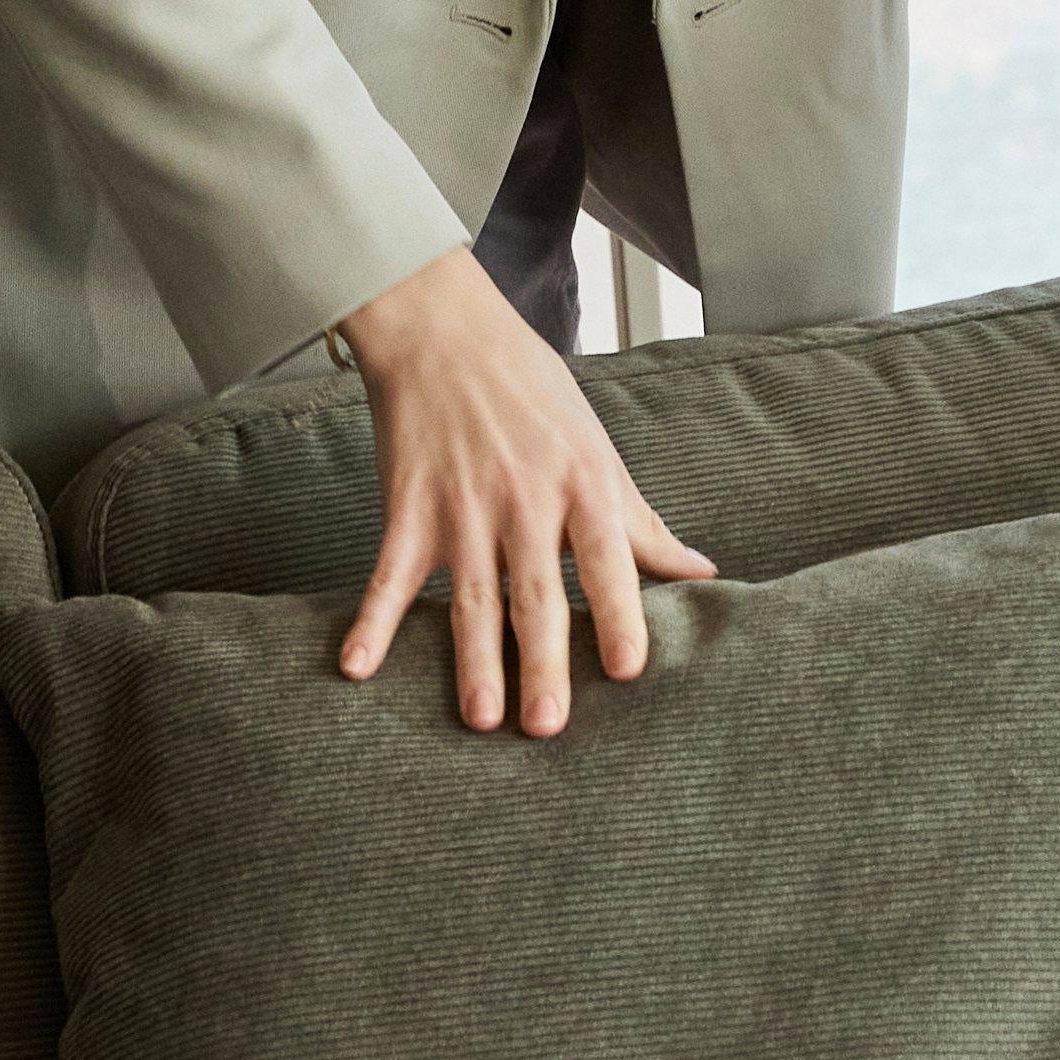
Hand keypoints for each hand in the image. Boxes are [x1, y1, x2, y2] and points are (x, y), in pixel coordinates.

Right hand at [331, 247, 715, 737]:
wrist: (445, 334)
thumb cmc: (534, 393)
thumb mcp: (599, 450)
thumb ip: (643, 521)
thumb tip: (702, 573)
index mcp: (581, 486)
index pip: (607, 561)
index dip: (618, 615)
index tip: (629, 671)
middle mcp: (523, 502)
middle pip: (536, 594)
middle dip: (542, 661)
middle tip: (547, 726)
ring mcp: (461, 509)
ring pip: (470, 598)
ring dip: (473, 661)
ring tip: (480, 718)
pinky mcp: (408, 508)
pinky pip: (389, 575)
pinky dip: (371, 621)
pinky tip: (356, 667)